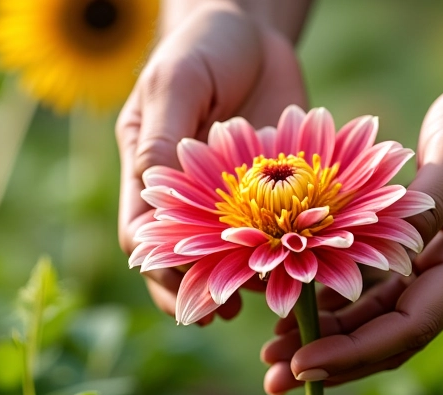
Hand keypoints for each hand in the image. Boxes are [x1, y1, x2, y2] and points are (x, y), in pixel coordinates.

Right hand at [116, 1, 306, 324]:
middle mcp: (188, 202)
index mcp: (150, 177)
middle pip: (183, 264)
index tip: (184, 288)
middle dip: (199, 292)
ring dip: (244, 284)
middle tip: (222, 313)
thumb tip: (154, 182)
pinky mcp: (272, 200)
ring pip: (230, 260)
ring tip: (267, 300)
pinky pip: (274, 238)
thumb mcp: (180, 80)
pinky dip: (284, 258)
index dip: (159, 269)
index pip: (143, 239)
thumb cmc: (205, 46)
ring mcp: (231, 206)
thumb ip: (167, 131)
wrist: (255, 33)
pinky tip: (299, 272)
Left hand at [261, 76, 442, 394]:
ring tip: (274, 357)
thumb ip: (427, 200)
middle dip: (333, 364)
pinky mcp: (419, 268)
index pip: (413, 326)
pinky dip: (336, 313)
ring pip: (378, 328)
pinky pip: (374, 302)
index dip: (358, 351)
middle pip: (391, 342)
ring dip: (327, 345)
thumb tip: (391, 244)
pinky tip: (295, 319)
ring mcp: (438, 279)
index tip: (305, 364)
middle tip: (276, 380)